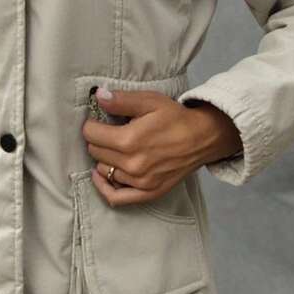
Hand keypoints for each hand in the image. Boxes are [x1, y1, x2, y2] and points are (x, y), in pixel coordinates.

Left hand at [82, 87, 242, 207]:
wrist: (203, 138)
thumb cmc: (176, 118)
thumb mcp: (149, 101)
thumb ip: (121, 100)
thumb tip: (98, 96)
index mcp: (129, 140)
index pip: (91, 134)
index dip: (92, 124)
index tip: (98, 120)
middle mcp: (132, 164)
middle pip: (95, 152)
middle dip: (98, 139)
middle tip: (109, 131)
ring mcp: (140, 181)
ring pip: (103, 170)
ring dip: (104, 158)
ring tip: (114, 147)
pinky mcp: (147, 192)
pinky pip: (115, 198)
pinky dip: (104, 187)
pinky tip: (100, 175)